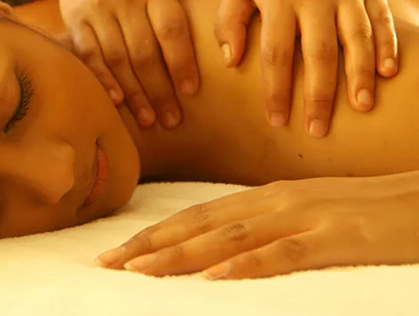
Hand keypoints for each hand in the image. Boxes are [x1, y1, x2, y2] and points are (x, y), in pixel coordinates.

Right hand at [53, 0, 229, 129]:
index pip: (171, 28)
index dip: (181, 61)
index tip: (192, 91)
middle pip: (144, 51)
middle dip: (159, 89)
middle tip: (172, 120)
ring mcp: (99, 10)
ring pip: (118, 58)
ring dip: (134, 92)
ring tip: (149, 120)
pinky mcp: (75, 20)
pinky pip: (89, 55)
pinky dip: (102, 79)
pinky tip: (116, 101)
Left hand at [96, 173, 418, 278]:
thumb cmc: (368, 210)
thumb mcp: (308, 213)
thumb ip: (267, 225)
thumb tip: (223, 248)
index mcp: (267, 197)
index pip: (198, 216)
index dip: (155, 233)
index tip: (117, 251)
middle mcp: (277, 202)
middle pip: (201, 224)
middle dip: (150, 244)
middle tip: (106, 262)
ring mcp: (306, 216)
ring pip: (230, 238)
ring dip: (180, 255)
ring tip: (138, 270)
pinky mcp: (339, 237)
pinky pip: (283, 253)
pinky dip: (245, 265)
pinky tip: (214, 277)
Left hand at [215, 0, 397, 136]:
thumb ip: (229, 20)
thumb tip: (230, 61)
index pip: (275, 52)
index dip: (276, 89)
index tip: (276, 120)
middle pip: (318, 53)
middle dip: (318, 94)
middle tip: (317, 130)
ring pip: (356, 38)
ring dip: (359, 74)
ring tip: (360, 107)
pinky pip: (381, 20)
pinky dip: (387, 45)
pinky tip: (388, 73)